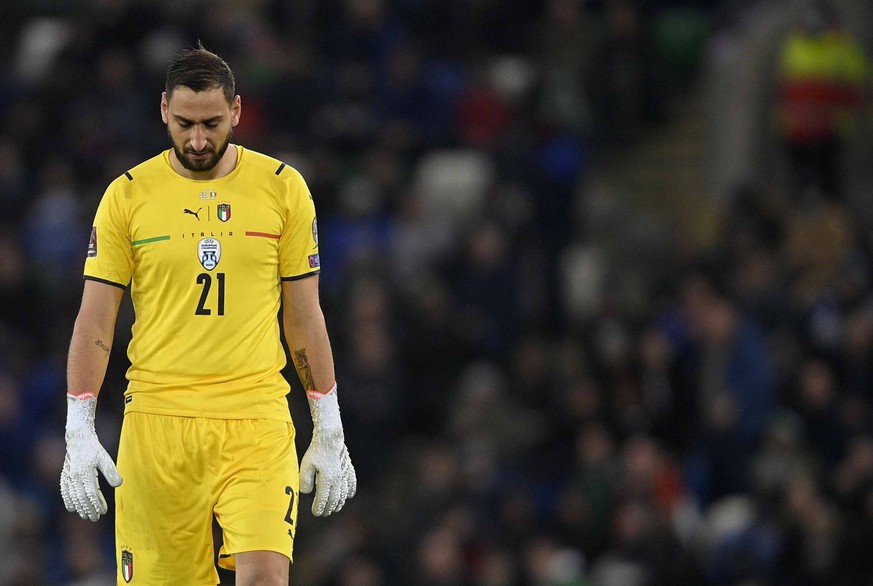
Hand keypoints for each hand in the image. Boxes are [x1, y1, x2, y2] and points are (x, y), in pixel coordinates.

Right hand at [60, 393, 122, 521]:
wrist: (78, 439)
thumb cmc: (94, 449)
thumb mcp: (105, 458)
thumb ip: (111, 472)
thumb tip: (118, 485)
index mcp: (85, 473)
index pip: (91, 493)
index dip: (96, 504)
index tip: (103, 511)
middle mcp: (75, 477)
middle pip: (81, 498)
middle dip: (88, 509)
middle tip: (95, 518)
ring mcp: (68, 476)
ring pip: (72, 496)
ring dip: (79, 507)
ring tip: (85, 516)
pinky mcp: (65, 475)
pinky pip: (65, 491)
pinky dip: (68, 500)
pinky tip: (71, 508)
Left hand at [299, 385, 356, 515]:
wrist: (330, 437)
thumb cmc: (316, 451)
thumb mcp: (305, 466)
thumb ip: (304, 481)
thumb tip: (307, 493)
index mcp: (327, 481)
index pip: (323, 499)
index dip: (319, 508)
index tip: (315, 513)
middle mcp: (337, 480)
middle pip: (334, 499)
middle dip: (329, 508)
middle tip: (323, 513)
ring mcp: (344, 474)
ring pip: (343, 493)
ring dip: (339, 503)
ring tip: (335, 509)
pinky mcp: (347, 468)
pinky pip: (351, 483)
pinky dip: (350, 491)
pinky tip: (348, 496)